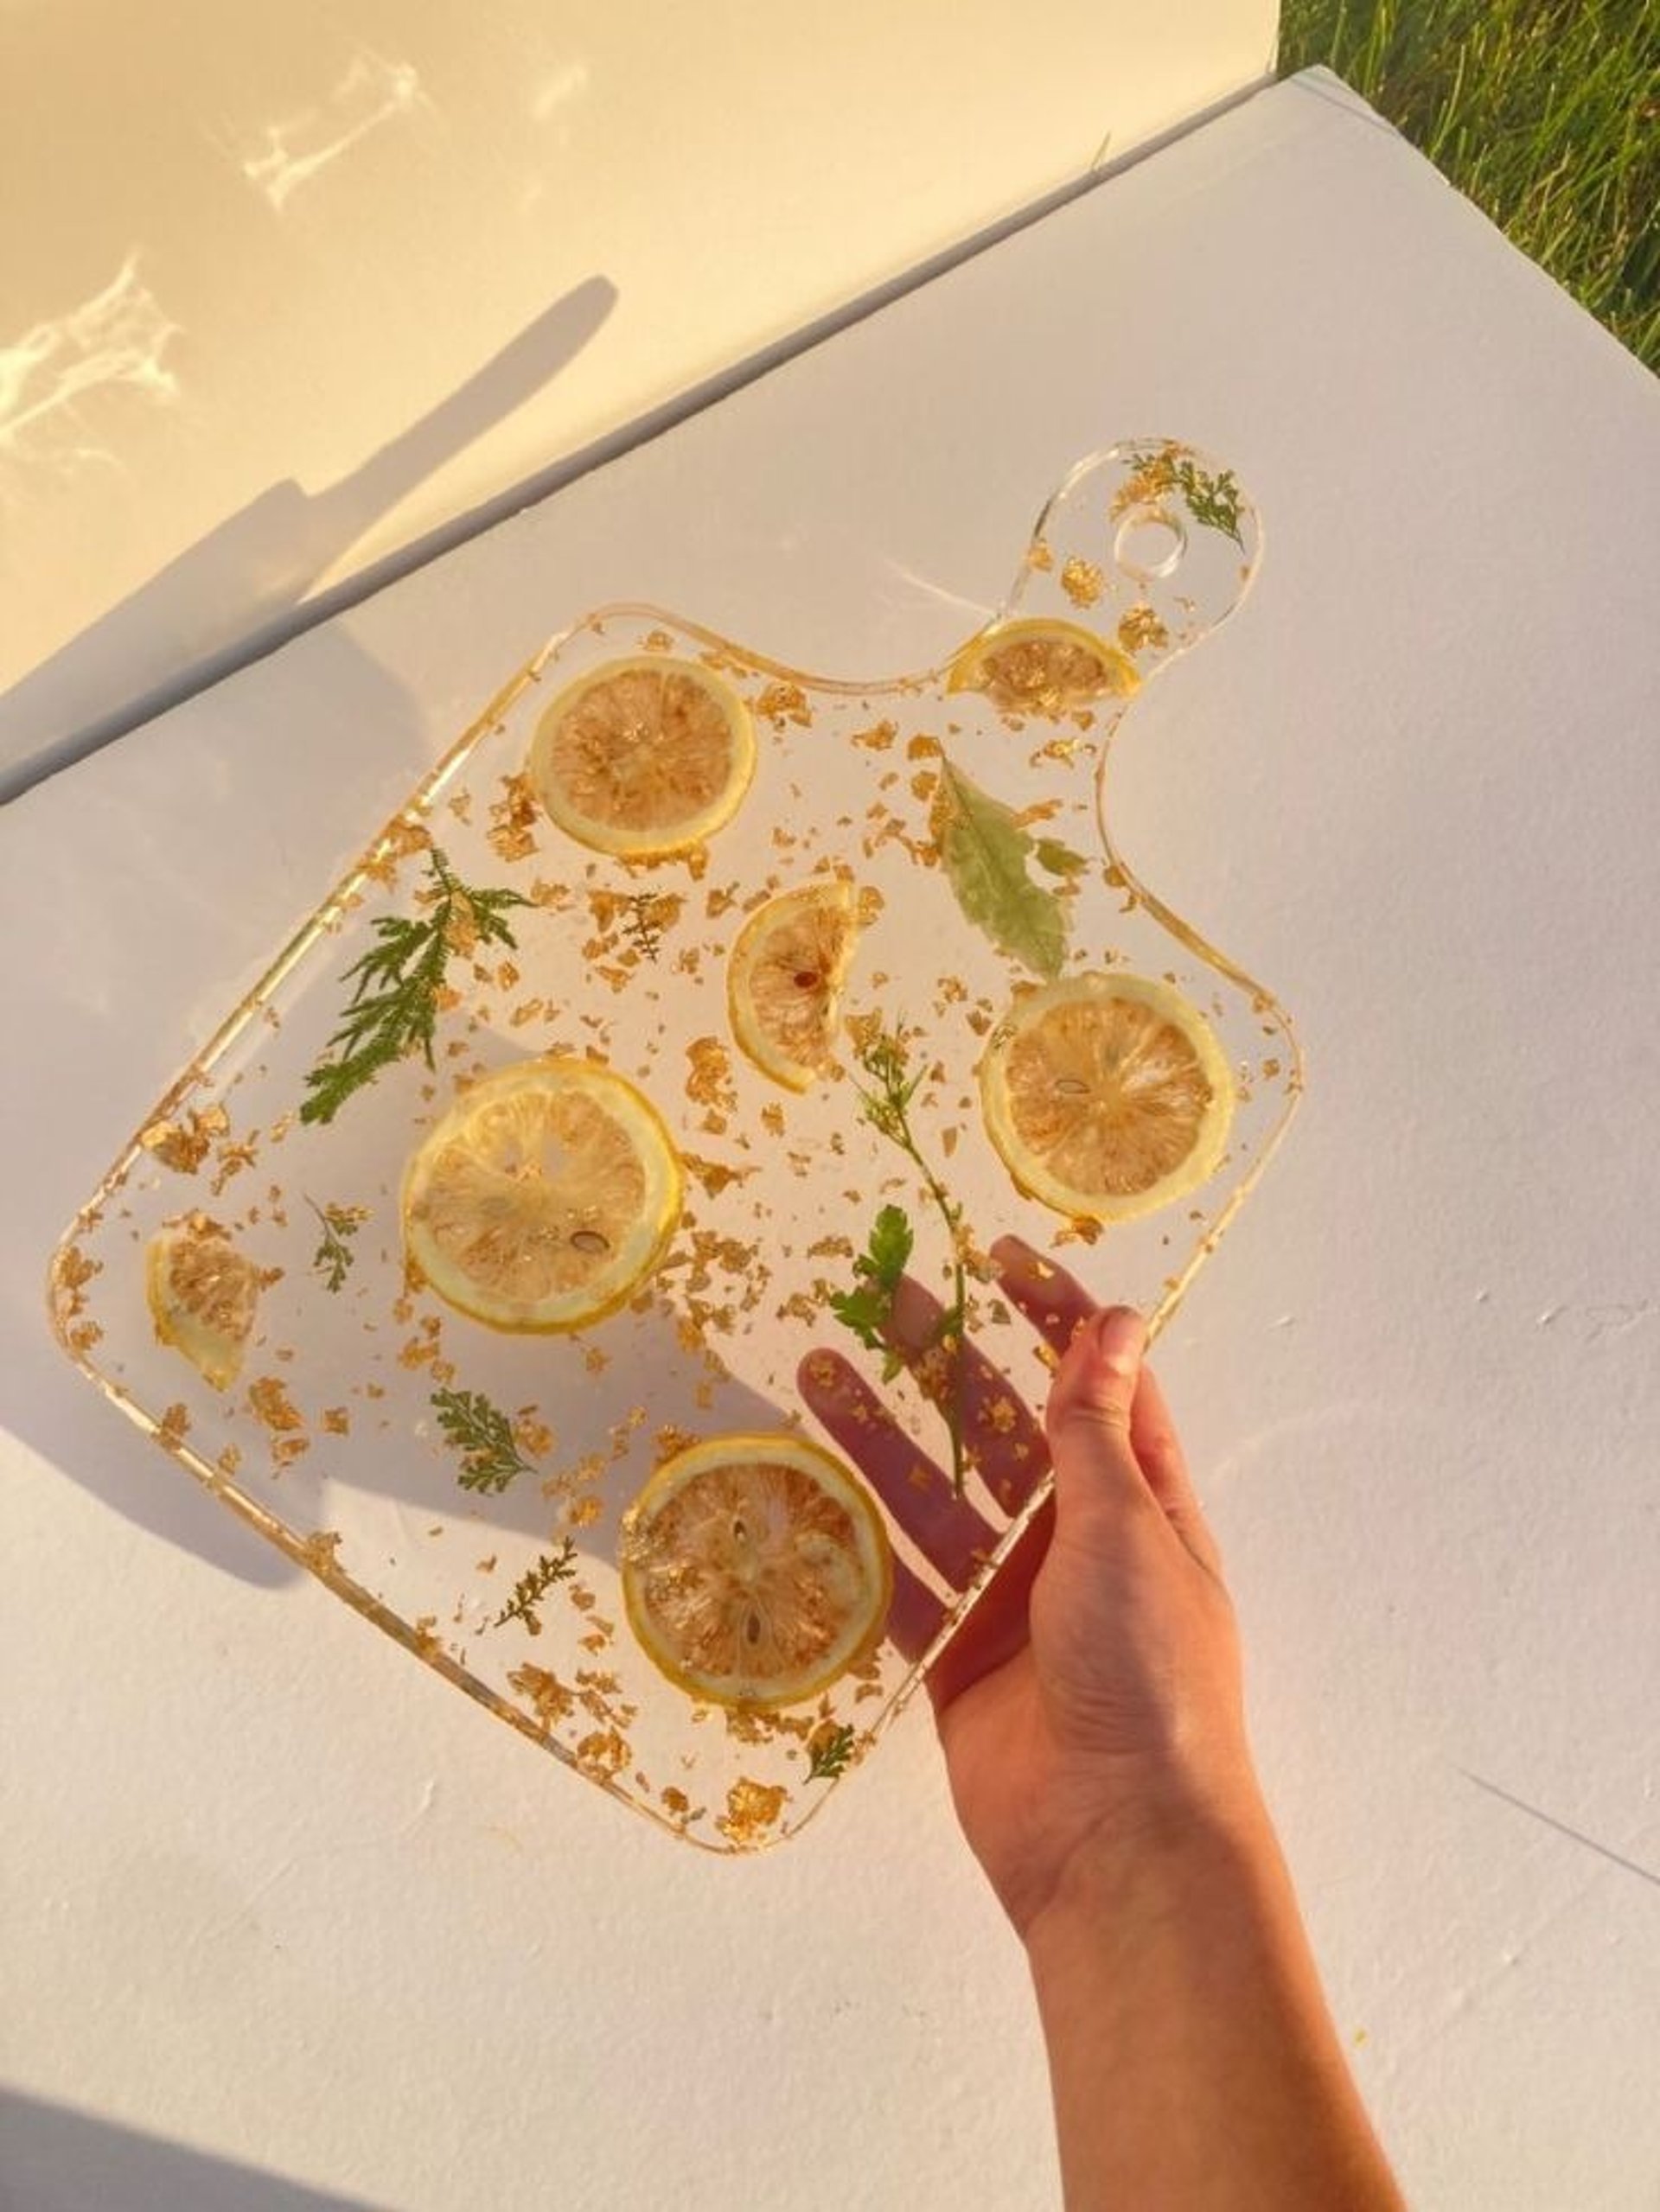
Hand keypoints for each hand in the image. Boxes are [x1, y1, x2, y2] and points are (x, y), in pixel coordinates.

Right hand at [799, 1236, 1259, 1937]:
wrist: (1116, 1840)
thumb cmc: (1149, 1670)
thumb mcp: (1127, 1528)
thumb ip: (1095, 1430)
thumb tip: (1111, 1322)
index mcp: (1143, 1503)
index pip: (1097, 1384)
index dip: (1054, 1317)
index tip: (998, 1255)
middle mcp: (1078, 1544)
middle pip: (1003, 1430)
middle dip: (947, 1364)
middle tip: (880, 1296)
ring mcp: (1014, 1604)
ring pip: (937, 1499)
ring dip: (881, 1438)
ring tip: (815, 1371)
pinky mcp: (957, 1660)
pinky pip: (898, 1586)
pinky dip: (855, 1543)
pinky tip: (802, 1487)